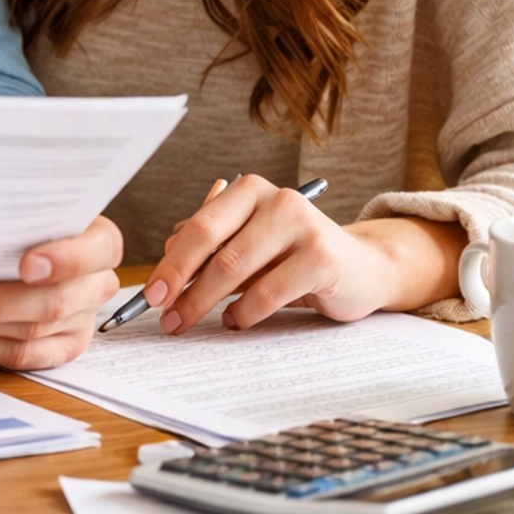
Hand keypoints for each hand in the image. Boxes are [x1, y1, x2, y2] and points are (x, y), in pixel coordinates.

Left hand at [0, 214, 122, 371]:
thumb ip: (10, 215)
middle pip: (53, 303)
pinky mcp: (64, 347)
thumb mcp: (22, 209)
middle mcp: (96, 283)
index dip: (65, 260)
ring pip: (31, 333)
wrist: (21, 248)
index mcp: (99, 242)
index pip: (97, 251)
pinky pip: (23, 357)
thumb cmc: (19, 224)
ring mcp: (82, 319)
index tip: (26, 266)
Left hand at [142, 176, 464, 332]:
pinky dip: (244, 313)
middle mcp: (277, 200)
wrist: (362, 269)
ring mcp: (303, 225)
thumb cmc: (294, 258)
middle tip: (165, 317)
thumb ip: (213, 245)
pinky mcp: (323, 258)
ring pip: (236, 269)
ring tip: (191, 323)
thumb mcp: (250, 246)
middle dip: (182, 284)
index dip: (171, 262)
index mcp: (250, 191)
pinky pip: (269, 292)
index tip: (151, 294)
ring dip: (205, 303)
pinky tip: (236, 321)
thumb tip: (166, 256)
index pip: (200, 226)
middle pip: (213, 245)